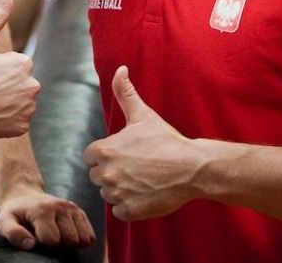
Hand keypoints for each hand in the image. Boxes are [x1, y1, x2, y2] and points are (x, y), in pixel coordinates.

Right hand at [0, 0, 39, 139]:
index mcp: (23, 64)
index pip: (18, 64)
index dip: (0, 67)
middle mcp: (32, 87)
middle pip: (21, 82)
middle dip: (8, 84)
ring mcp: (27, 109)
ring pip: (21, 101)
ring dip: (9, 100)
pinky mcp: (21, 127)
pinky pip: (18, 119)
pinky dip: (8, 118)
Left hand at [0, 185, 95, 250]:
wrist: (24, 195)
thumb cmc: (14, 214)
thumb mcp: (4, 223)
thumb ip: (13, 234)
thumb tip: (31, 245)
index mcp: (42, 210)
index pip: (52, 240)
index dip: (43, 244)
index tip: (35, 238)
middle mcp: (60, 206)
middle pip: (70, 240)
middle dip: (59, 245)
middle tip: (46, 237)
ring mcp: (72, 208)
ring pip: (82, 239)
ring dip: (70, 243)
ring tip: (56, 236)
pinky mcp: (79, 211)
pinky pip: (90, 236)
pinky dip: (81, 241)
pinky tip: (67, 236)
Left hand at [84, 66, 198, 220]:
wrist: (191, 168)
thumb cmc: (166, 140)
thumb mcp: (143, 115)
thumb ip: (125, 92)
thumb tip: (120, 69)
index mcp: (104, 150)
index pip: (90, 157)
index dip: (105, 155)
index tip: (123, 154)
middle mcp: (106, 173)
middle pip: (97, 176)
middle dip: (111, 172)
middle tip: (135, 167)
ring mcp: (117, 194)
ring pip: (108, 194)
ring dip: (120, 189)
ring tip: (142, 179)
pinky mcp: (129, 211)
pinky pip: (119, 211)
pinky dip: (129, 206)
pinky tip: (144, 194)